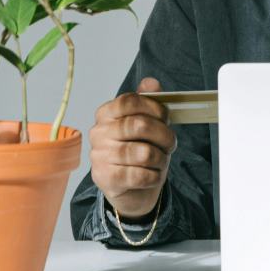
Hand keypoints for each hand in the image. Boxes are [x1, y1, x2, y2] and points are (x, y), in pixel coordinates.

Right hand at [90, 76, 176, 221]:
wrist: (130, 187)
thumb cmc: (139, 149)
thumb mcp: (146, 122)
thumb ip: (148, 101)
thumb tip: (151, 82)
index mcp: (106, 114)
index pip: (130, 101)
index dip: (154, 108)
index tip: (166, 117)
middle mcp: (99, 133)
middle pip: (139, 125)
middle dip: (164, 135)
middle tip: (171, 143)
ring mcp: (99, 156)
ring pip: (143, 152)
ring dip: (161, 158)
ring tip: (161, 160)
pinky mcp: (106, 178)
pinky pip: (140, 175)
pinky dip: (154, 176)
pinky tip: (153, 174)